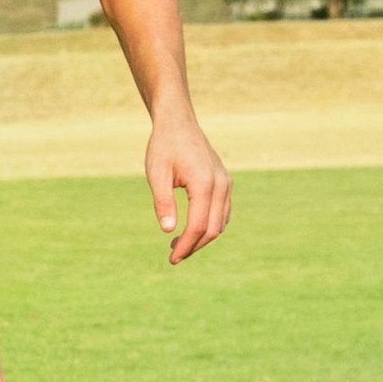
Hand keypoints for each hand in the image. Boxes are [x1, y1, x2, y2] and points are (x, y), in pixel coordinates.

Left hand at [145, 112, 231, 264]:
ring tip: (178, 244)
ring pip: (221, 222)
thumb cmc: (163, 147)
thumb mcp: (156, 174)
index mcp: (204, 184)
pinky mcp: (225, 182)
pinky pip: (222, 211)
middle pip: (214, 228)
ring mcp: (226, 183)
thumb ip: (163, 202)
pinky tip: (191, 229)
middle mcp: (221, 185)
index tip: (172, 258)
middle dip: (194, 245)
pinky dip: (210, 224)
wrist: (178, 123)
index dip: (186, 245)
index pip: (199, 225)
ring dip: (203, 237)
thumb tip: (168, 231)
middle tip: (173, 256)